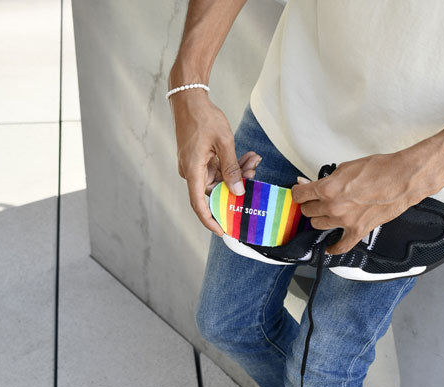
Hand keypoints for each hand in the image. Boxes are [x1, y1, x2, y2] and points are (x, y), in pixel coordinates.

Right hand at [169, 90, 260, 234]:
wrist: (189, 99)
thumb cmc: (203, 117)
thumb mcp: (223, 142)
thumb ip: (231, 169)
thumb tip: (237, 192)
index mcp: (193, 170)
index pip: (199, 204)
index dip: (210, 220)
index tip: (223, 231)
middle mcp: (191, 171)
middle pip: (215, 190)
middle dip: (236, 185)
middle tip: (254, 174)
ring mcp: (194, 166)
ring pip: (219, 178)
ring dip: (237, 172)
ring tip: (253, 160)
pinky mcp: (199, 159)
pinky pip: (217, 168)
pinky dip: (231, 164)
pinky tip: (246, 157)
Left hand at [291, 151, 431, 253]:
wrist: (403, 178)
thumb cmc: (379, 169)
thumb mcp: (345, 167)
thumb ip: (325, 179)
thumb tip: (310, 183)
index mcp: (327, 189)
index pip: (299, 195)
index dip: (298, 192)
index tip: (300, 192)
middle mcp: (333, 207)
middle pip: (308, 212)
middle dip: (309, 204)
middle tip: (316, 200)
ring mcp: (345, 221)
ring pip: (318, 226)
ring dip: (319, 219)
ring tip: (326, 213)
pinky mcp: (358, 231)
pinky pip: (340, 246)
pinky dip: (333, 248)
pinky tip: (329, 246)